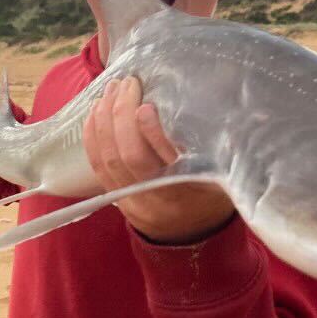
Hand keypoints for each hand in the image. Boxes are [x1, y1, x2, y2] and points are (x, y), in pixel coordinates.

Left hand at [82, 76, 234, 244]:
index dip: (151, 131)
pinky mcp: (117, 199)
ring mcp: (135, 201)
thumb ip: (219, 145)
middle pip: (130, 156)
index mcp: (191, 190)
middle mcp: (160, 198)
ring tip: (112, 89)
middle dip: (122, 114)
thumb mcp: (223, 172)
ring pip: (110, 159)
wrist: (191, 234)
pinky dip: (92, 135)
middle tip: (129, 84)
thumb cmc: (211, 191)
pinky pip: (97, 166)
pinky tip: (96, 111)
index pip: (167, 161)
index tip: (146, 105)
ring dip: (105, 119)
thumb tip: (213, 99)